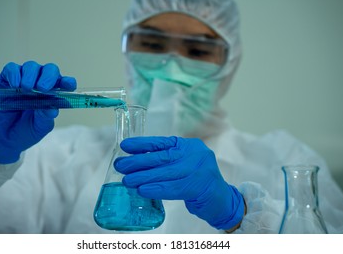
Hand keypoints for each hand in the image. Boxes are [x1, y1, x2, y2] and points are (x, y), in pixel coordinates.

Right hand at [0, 61, 76, 163]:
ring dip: (30, 75)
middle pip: (49, 70)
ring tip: (26, 89)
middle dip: (48, 76)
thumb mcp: (40, 126)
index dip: (68, 82)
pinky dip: (14, 74)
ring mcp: (24, 80)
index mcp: (54, 94)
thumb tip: (52, 109)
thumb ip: (46, 116)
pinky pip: (11, 69)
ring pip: (31, 66)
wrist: (4, 138)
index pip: (64, 83)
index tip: (69, 85)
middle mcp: (40, 83)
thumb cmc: (26, 130)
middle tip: (42, 88)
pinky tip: (15, 85)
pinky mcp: (6, 80)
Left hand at [114, 136, 244, 229]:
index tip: (125, 146)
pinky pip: (173, 188)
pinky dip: (156, 189)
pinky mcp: (199, 186)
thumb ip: (166, 161)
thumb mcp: (183, 165)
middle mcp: (195, 153)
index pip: (162, 142)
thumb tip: (135, 162)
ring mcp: (199, 169)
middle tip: (121, 165)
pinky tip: (142, 190)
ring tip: (127, 180)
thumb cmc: (196, 182)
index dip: (142, 144)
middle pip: (162, 157)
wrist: (221, 200)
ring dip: (143, 177)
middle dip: (138, 161)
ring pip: (165, 172)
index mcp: (189, 145)